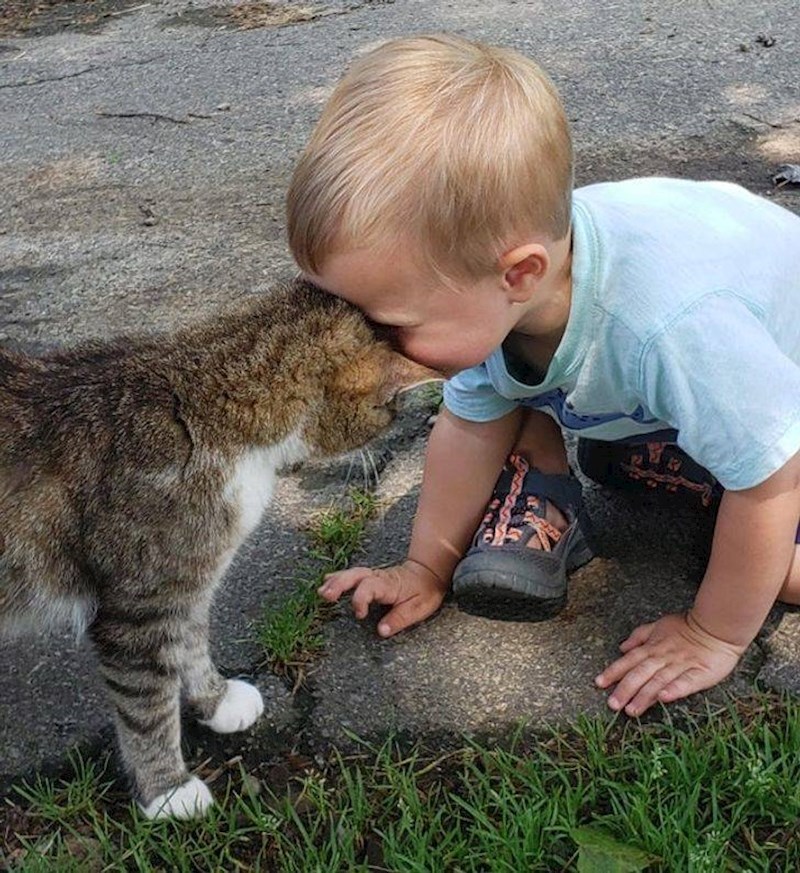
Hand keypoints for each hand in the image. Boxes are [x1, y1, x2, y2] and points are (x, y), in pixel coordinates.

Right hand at [318, 559, 448, 636]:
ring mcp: (374, 575)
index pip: (369, 587)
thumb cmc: (424, 591)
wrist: (428, 573)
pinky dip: (339, 577)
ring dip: (336, 581)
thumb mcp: (419, 608)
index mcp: (389, 584)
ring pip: (352, 573)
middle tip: (325, 595)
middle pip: (356, 576)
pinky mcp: (370, 577)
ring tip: (321, 592)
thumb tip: (381, 631)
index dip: (361, 599)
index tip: (359, 615)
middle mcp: (379, 577)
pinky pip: (352, 574)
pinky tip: (327, 581)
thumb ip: (399, 619)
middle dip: (339, 584)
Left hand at [594, 612, 745, 716]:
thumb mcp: (659, 625)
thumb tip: (622, 648)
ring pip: (659, 681)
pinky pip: (686, 682)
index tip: (599, 683)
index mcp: (653, 646)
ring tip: (632, 710)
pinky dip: (674, 690)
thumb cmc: (687, 627)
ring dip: (644, 696)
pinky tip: (664, 699)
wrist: (716, 627)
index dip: (613, 671)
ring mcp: (681, 665)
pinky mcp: (700, 674)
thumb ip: (640, 636)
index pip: (629, 660)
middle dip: (625, 689)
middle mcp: (663, 657)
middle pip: (640, 673)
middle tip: (612, 705)